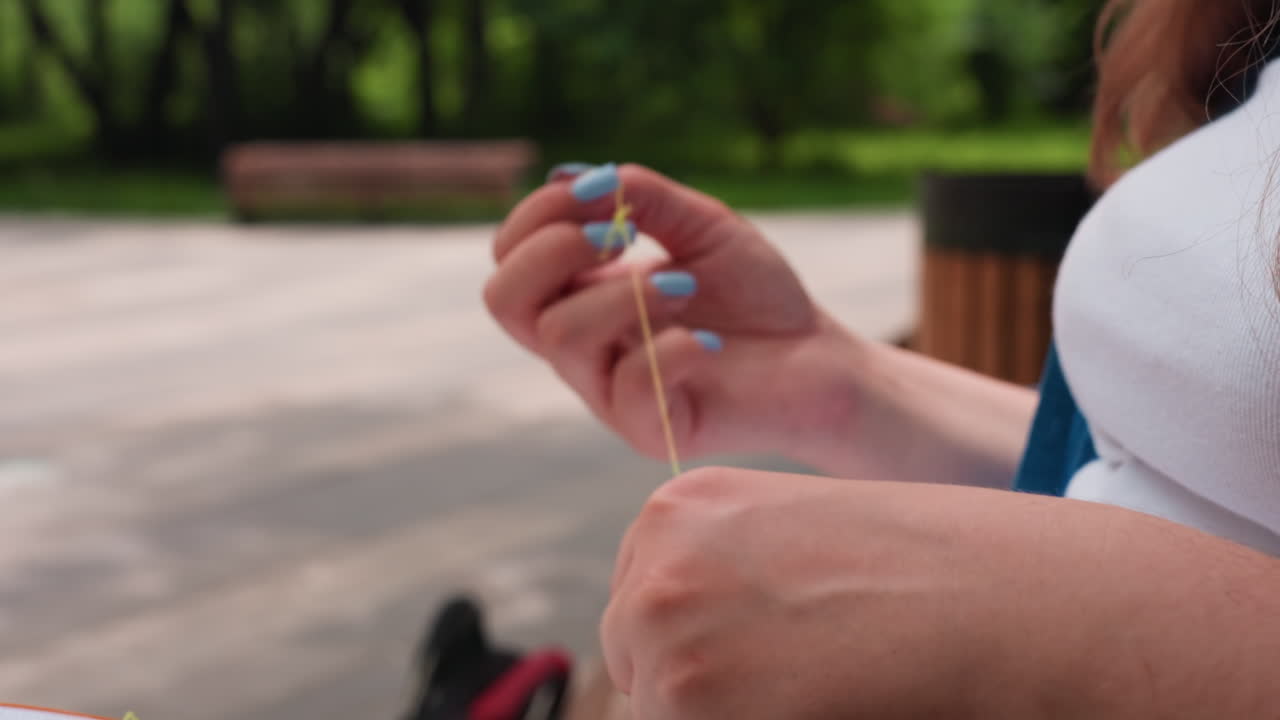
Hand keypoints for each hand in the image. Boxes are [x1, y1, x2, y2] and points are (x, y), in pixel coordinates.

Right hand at [484, 163, 867, 463]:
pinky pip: (628, 388)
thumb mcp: (699, 223)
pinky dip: (671, 350)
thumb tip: (567, 177)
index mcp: (579, 295)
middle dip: (554, 250)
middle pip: (503, 301)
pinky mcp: (648, 430)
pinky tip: (710, 342)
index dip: (539, 215)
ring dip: (626, 293)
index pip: (508, 257)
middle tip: (620, 235)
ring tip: (685, 285)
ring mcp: (607, 392)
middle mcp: (580, 346)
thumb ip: (639, 195)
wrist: (818, 358)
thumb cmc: (754, 293)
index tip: (604, 192)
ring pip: (561, 338)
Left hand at [601, 467, 1279, 718]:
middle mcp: (656, 556)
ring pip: (665, 714)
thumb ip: (723, 589)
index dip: (706, 653)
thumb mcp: (797, 548)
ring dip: (731, 717)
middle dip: (706, 694)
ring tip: (821, 693)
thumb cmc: (928, 575)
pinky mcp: (689, 695)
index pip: (641, 617)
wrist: (1010, 601)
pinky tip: (823, 704)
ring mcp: (664, 623)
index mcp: (679, 509)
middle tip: (804, 679)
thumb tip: (683, 660)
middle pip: (641, 671)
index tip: (770, 657)